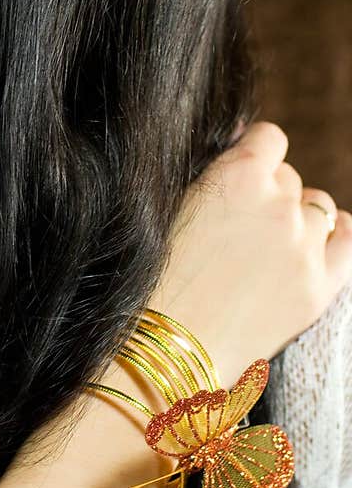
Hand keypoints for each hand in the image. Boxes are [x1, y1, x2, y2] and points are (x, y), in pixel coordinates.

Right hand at [146, 121, 351, 388]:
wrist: (166, 351)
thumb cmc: (155, 279)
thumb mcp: (173, 207)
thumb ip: (213, 171)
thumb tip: (243, 136)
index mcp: (237, 176)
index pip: (269, 138)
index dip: (253, 154)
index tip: (241, 173)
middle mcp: (278, 205)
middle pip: (289, 179)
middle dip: (267, 195)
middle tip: (238, 228)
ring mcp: (304, 247)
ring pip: (317, 208)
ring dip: (297, 218)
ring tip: (266, 247)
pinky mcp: (319, 287)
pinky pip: (347, 240)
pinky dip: (334, 237)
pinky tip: (316, 244)